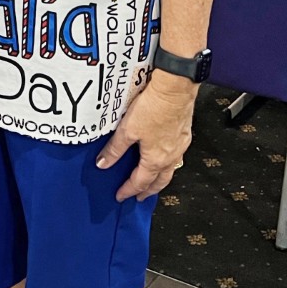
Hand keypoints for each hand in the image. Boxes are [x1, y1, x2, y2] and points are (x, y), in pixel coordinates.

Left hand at [95, 72, 193, 201]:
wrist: (175, 90)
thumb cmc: (153, 109)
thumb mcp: (127, 130)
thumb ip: (114, 149)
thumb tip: (102, 164)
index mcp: (155, 160)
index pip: (140, 182)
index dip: (128, 190)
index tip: (120, 196)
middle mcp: (170, 157)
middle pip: (159, 182)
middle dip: (148, 191)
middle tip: (139, 197)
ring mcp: (180, 146)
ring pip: (170, 170)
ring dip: (159, 179)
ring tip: (151, 181)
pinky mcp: (184, 134)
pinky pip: (176, 157)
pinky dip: (167, 163)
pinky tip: (163, 157)